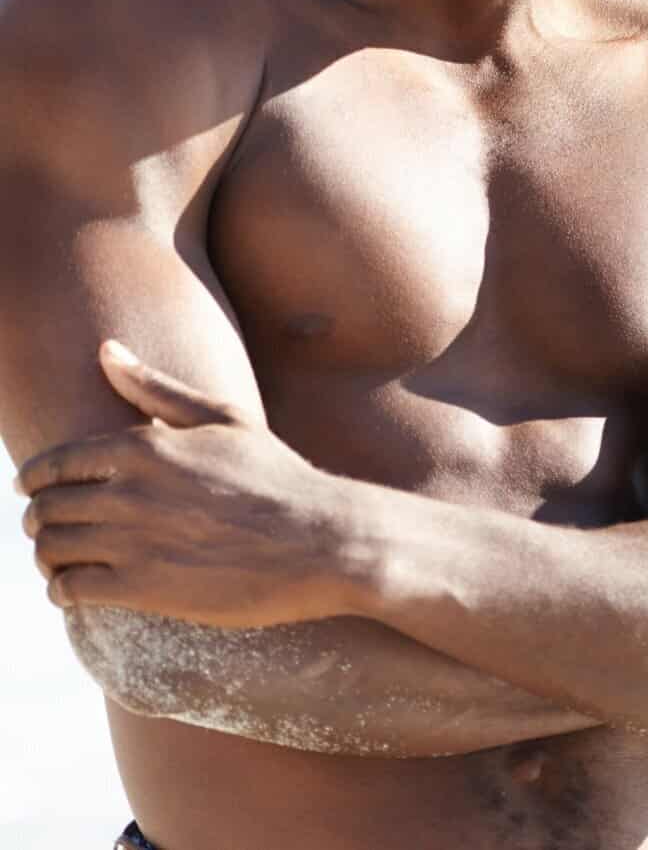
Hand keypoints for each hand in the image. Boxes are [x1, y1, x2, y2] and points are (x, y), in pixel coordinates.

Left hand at [16, 341, 350, 625]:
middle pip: (45, 508)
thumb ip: (157, 388)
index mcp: (144, 446)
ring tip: (60, 558)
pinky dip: (62, 590)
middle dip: (39, 517)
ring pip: (51, 549)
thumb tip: (107, 350)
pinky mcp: (142, 588)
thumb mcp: (223, 418)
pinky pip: (71, 590)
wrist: (319, 539)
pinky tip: (75, 589)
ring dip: (47, 555)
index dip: (35, 478)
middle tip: (50, 525)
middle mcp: (129, 491)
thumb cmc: (276, 475)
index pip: (54, 463)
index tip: (35, 488)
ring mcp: (133, 541)